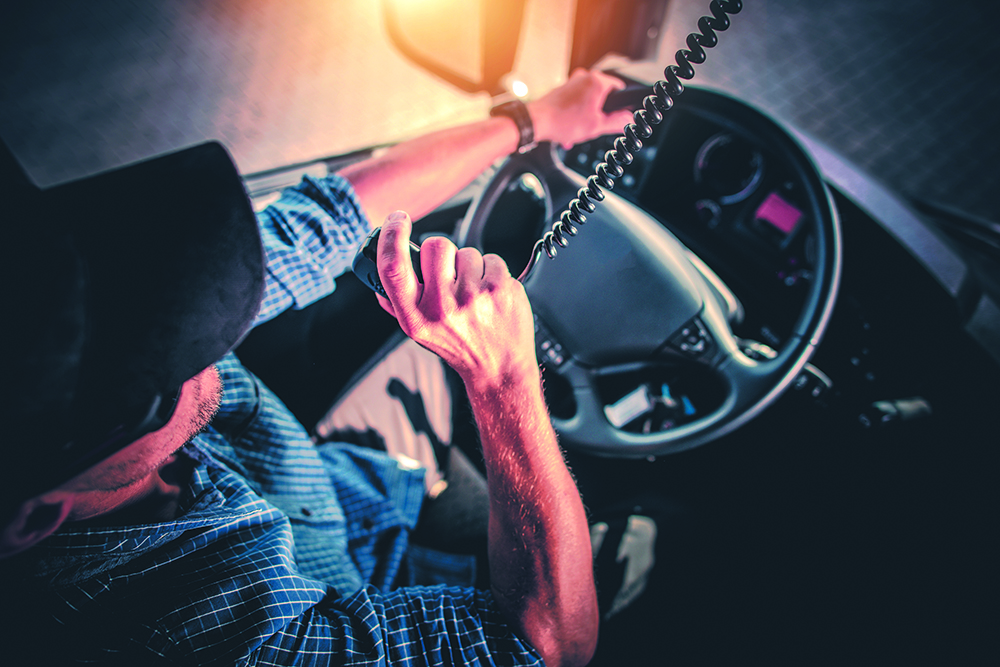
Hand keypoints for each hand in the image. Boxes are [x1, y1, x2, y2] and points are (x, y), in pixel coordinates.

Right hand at [375, 211, 537, 389]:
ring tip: (473, 292)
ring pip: (466, 252)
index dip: (391, 235)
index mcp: (415, 317)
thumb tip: (378, 283)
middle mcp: (442, 308)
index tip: (396, 220)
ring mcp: (474, 297)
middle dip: (442, 253)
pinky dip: (491, 272)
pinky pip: (491, 259)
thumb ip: (397, 306)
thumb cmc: (459, 347)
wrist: (499, 369)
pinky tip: (490, 294)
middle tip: (449, 274)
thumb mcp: (420, 333)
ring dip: (469, 267)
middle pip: (435, 246)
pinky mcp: (500, 289)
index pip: (393, 266)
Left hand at [528, 68, 634, 148]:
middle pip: (603, 96)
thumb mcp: (596, 126)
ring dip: (586, 117)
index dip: (621, 105)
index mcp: (597, 81)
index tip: (617, 115)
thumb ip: (616, 122)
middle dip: (599, 114)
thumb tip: (628, 119)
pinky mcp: (563, 89)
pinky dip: (576, 115)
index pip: (620, 89)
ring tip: (579, 130)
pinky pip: (576, 102)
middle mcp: (585, 77)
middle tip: (594, 126)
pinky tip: (570, 128)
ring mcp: (573, 81)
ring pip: (588, 100)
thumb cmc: (562, 121)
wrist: (536, 121)